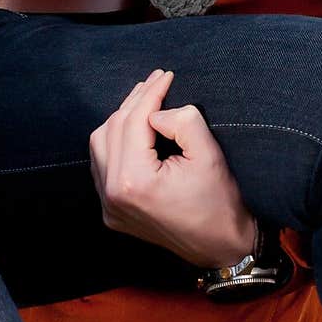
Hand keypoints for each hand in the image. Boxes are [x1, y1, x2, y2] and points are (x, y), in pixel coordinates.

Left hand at [89, 69, 255, 266]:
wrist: (221, 247)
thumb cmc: (219, 202)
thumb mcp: (208, 154)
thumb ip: (183, 121)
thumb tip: (157, 113)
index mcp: (133, 182)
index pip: (133, 121)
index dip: (150, 93)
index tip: (166, 75)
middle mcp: (112, 195)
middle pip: (112, 129)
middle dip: (135, 101)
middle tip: (157, 81)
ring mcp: (109, 207)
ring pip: (100, 145)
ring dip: (121, 120)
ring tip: (145, 101)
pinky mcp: (112, 212)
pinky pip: (102, 166)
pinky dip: (115, 142)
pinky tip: (134, 130)